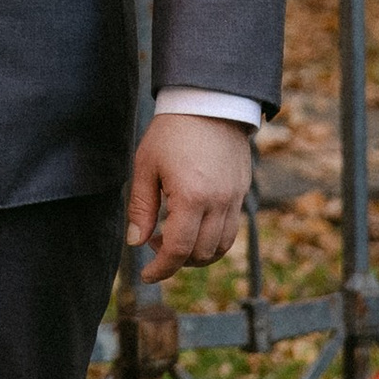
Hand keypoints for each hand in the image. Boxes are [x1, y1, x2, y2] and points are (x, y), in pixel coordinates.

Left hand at [127, 112, 252, 281]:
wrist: (209, 104)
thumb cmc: (171, 132)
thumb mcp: (146, 165)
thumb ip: (141, 207)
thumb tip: (136, 242)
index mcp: (191, 197)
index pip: (178, 250)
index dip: (161, 269)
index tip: (147, 275)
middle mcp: (218, 203)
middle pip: (200, 254)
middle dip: (175, 261)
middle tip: (153, 242)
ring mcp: (234, 200)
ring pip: (220, 248)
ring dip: (196, 255)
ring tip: (172, 237)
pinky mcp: (242, 194)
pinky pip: (230, 231)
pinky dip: (212, 241)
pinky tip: (193, 226)